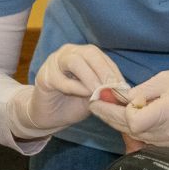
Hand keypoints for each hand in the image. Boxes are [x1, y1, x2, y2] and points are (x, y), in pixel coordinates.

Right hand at [8, 44, 124, 138]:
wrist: (50, 116)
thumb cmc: (73, 103)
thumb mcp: (94, 95)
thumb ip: (104, 89)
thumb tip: (122, 90)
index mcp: (82, 54)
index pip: (101, 57)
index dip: (114, 71)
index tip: (123, 87)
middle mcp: (68, 53)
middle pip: (89, 53)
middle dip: (104, 71)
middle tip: (113, 88)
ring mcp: (54, 63)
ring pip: (75, 61)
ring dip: (90, 77)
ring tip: (99, 92)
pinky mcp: (44, 77)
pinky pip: (62, 80)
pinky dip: (76, 88)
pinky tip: (85, 95)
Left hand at [108, 67, 168, 147]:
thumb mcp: (165, 79)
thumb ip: (140, 91)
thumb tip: (120, 99)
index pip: (133, 120)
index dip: (116, 111)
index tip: (105, 99)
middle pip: (131, 130)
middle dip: (111, 116)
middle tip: (96, 104)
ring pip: (137, 136)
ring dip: (121, 123)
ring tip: (107, 109)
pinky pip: (148, 138)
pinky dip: (135, 128)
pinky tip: (128, 117)